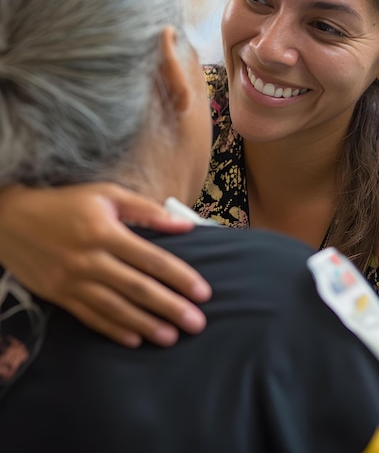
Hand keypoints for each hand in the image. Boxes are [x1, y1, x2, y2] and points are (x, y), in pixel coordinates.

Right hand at [0, 184, 211, 347]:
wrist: (9, 219)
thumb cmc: (66, 203)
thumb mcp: (106, 195)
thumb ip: (146, 210)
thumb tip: (184, 225)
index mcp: (105, 231)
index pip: (151, 258)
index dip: (179, 277)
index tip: (203, 292)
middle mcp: (90, 259)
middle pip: (137, 288)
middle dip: (170, 307)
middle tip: (197, 324)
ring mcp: (72, 281)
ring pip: (115, 308)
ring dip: (146, 324)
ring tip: (172, 337)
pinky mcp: (59, 296)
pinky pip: (90, 317)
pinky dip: (113, 329)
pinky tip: (134, 340)